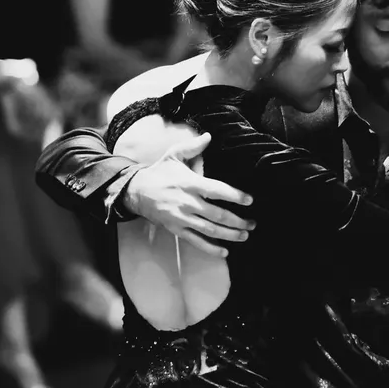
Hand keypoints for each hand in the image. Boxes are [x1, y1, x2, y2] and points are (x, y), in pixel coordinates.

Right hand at [122, 132, 256, 257]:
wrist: (136, 192)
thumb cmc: (159, 173)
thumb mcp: (173, 155)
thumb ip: (193, 147)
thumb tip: (209, 136)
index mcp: (190, 183)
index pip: (217, 191)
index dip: (235, 196)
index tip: (250, 200)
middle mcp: (187, 202)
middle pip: (217, 215)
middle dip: (238, 220)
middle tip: (253, 223)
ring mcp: (182, 218)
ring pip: (210, 230)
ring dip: (230, 235)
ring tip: (244, 235)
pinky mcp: (176, 229)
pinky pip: (196, 241)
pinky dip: (211, 249)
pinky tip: (224, 251)